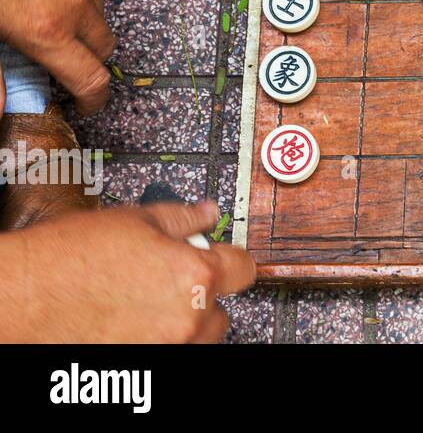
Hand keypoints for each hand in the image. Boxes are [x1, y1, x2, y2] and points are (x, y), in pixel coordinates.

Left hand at [0, 0, 114, 113]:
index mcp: (47, 28)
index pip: (92, 79)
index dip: (92, 101)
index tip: (84, 106)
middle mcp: (74, 1)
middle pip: (105, 48)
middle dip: (89, 64)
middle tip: (61, 67)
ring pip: (99, 13)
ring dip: (82, 27)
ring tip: (46, 22)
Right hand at [0, 201, 255, 342]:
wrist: (21, 295)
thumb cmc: (67, 259)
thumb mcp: (135, 220)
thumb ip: (182, 219)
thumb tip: (207, 213)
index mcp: (195, 276)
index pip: (244, 268)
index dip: (231, 258)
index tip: (221, 256)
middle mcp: (186, 318)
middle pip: (222, 310)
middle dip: (205, 293)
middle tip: (173, 278)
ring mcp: (164, 346)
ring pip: (196, 336)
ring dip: (184, 319)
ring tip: (146, 300)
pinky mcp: (141, 365)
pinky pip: (167, 349)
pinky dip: (157, 337)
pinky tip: (129, 319)